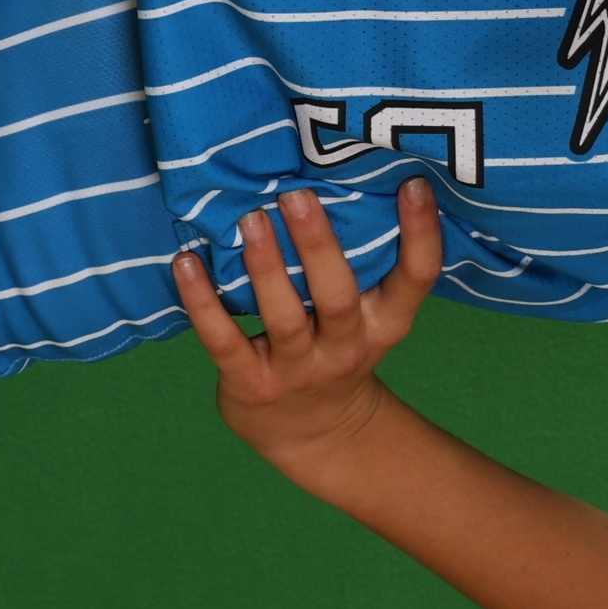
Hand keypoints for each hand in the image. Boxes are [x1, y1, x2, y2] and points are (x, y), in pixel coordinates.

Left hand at [175, 180, 444, 470]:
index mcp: (384, 323)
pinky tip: (186, 263)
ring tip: (250, 219)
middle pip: (338, 296)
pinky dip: (201, 301)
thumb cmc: (338, 349)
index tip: (411, 184)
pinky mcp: (252, 384)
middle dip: (318, 245)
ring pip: (284, 316)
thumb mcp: (370, 316)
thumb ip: (364, 263)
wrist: (314, 434)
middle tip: (298, 195)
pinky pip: (223, 340)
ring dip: (265, 266)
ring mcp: (298, 369)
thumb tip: (340, 174)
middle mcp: (346, 346)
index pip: (416, 279)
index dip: (421, 234)